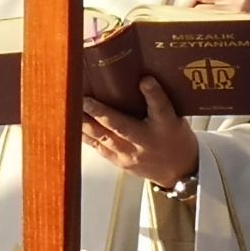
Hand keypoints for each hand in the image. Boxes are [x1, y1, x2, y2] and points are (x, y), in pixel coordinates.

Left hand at [82, 78, 198, 191]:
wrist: (179, 172)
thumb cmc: (175, 139)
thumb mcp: (174, 117)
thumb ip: (158, 101)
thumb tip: (141, 77)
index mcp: (165, 126)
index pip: (160, 108)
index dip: (153, 93)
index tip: (144, 80)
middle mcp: (146, 142)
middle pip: (121, 126)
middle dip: (99, 112)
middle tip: (83, 97)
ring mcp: (130, 154)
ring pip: (103, 138)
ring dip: (85, 124)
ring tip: (71, 110)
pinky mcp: (120, 162)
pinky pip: (99, 148)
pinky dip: (85, 136)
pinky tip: (73, 126)